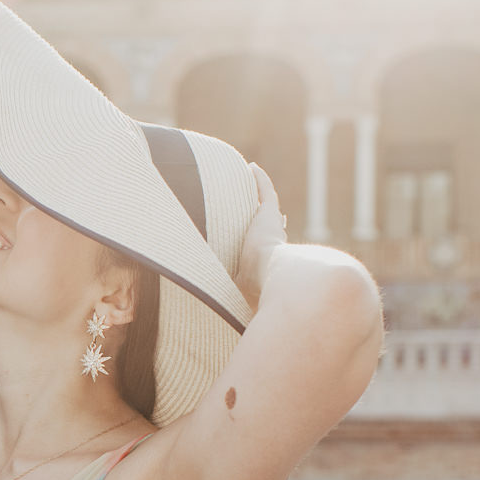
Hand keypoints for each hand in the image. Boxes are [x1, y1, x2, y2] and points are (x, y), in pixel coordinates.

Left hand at [235, 163, 285, 305]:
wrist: (275, 280)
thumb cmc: (255, 295)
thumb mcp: (236, 296)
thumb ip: (226, 299)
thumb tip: (204, 311)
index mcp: (266, 262)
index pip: (266, 249)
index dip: (264, 243)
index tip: (260, 242)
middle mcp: (273, 243)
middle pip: (270, 227)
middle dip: (269, 220)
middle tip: (266, 214)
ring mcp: (271, 227)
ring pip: (266, 206)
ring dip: (259, 194)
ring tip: (251, 183)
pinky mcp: (269, 214)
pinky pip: (264, 191)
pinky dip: (259, 180)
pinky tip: (251, 168)